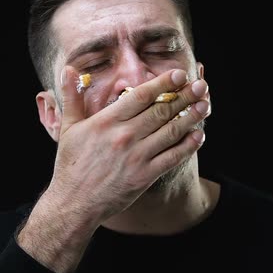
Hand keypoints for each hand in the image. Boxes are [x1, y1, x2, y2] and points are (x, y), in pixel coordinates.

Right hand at [18, 67, 209, 272]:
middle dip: (184, 96)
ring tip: (205, 105)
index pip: (141, 96)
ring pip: (171, 131)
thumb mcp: (67, 128)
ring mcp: (136, 157)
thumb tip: (68, 69)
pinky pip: (172, 157)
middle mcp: (124, 136)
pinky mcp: (144, 176)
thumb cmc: (70, 165)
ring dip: (191, 117)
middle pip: (161, 110)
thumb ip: (72, 96)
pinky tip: (199, 135)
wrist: (74, 203)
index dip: (164, 83)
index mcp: (106, 121)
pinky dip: (188, 146)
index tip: (180, 74)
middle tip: (201, 85)